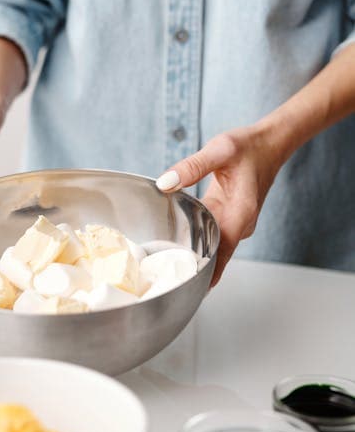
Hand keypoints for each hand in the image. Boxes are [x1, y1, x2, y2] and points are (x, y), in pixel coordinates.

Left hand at [156, 127, 282, 286]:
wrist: (270, 143)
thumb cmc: (249, 146)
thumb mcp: (219, 150)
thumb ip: (191, 166)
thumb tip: (165, 183)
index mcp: (240, 213)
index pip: (221, 254)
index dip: (205, 275)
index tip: (186, 288)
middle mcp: (240, 224)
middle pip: (214, 254)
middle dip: (191, 265)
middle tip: (161, 275)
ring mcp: (235, 222)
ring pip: (211, 244)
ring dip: (191, 250)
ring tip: (161, 260)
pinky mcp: (228, 216)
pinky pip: (209, 231)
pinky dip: (194, 235)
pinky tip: (174, 236)